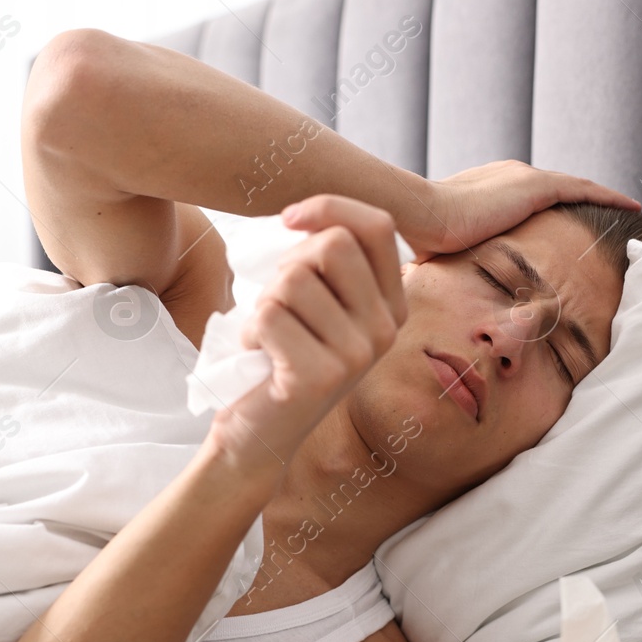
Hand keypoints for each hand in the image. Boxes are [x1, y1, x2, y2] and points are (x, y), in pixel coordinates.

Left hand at [204, 194, 406, 476]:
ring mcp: (358, 355)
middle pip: (333, 245)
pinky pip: (269, 314)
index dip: (329, 207)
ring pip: (293, 280)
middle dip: (288, 264)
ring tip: (268, 336)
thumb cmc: (279, 356)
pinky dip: (249, 330)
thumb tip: (300, 216)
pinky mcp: (322, 376)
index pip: (376, 225)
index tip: (288, 219)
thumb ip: (322, 259)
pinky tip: (259, 357)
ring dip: (263, 303)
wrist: (258, 434)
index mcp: (392, 304)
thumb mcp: (313, 300)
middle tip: (277, 304)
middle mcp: (386, 329)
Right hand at [406, 159, 640, 259]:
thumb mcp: (446, 250)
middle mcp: (510, 176)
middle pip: (558, 189)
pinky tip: (630, 204)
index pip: (531, 198)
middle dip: (583, 200)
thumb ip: (455, 259)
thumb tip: (445, 286)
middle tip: (610, 215)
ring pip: (575, 186)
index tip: (569, 223)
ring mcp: (522, 178)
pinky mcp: (534, 186)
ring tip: (627, 209)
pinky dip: (607, 195)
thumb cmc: (424, 240)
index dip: (553, 209)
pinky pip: (583, 189)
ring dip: (601, 197)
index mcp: (489, 188)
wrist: (422, 216)